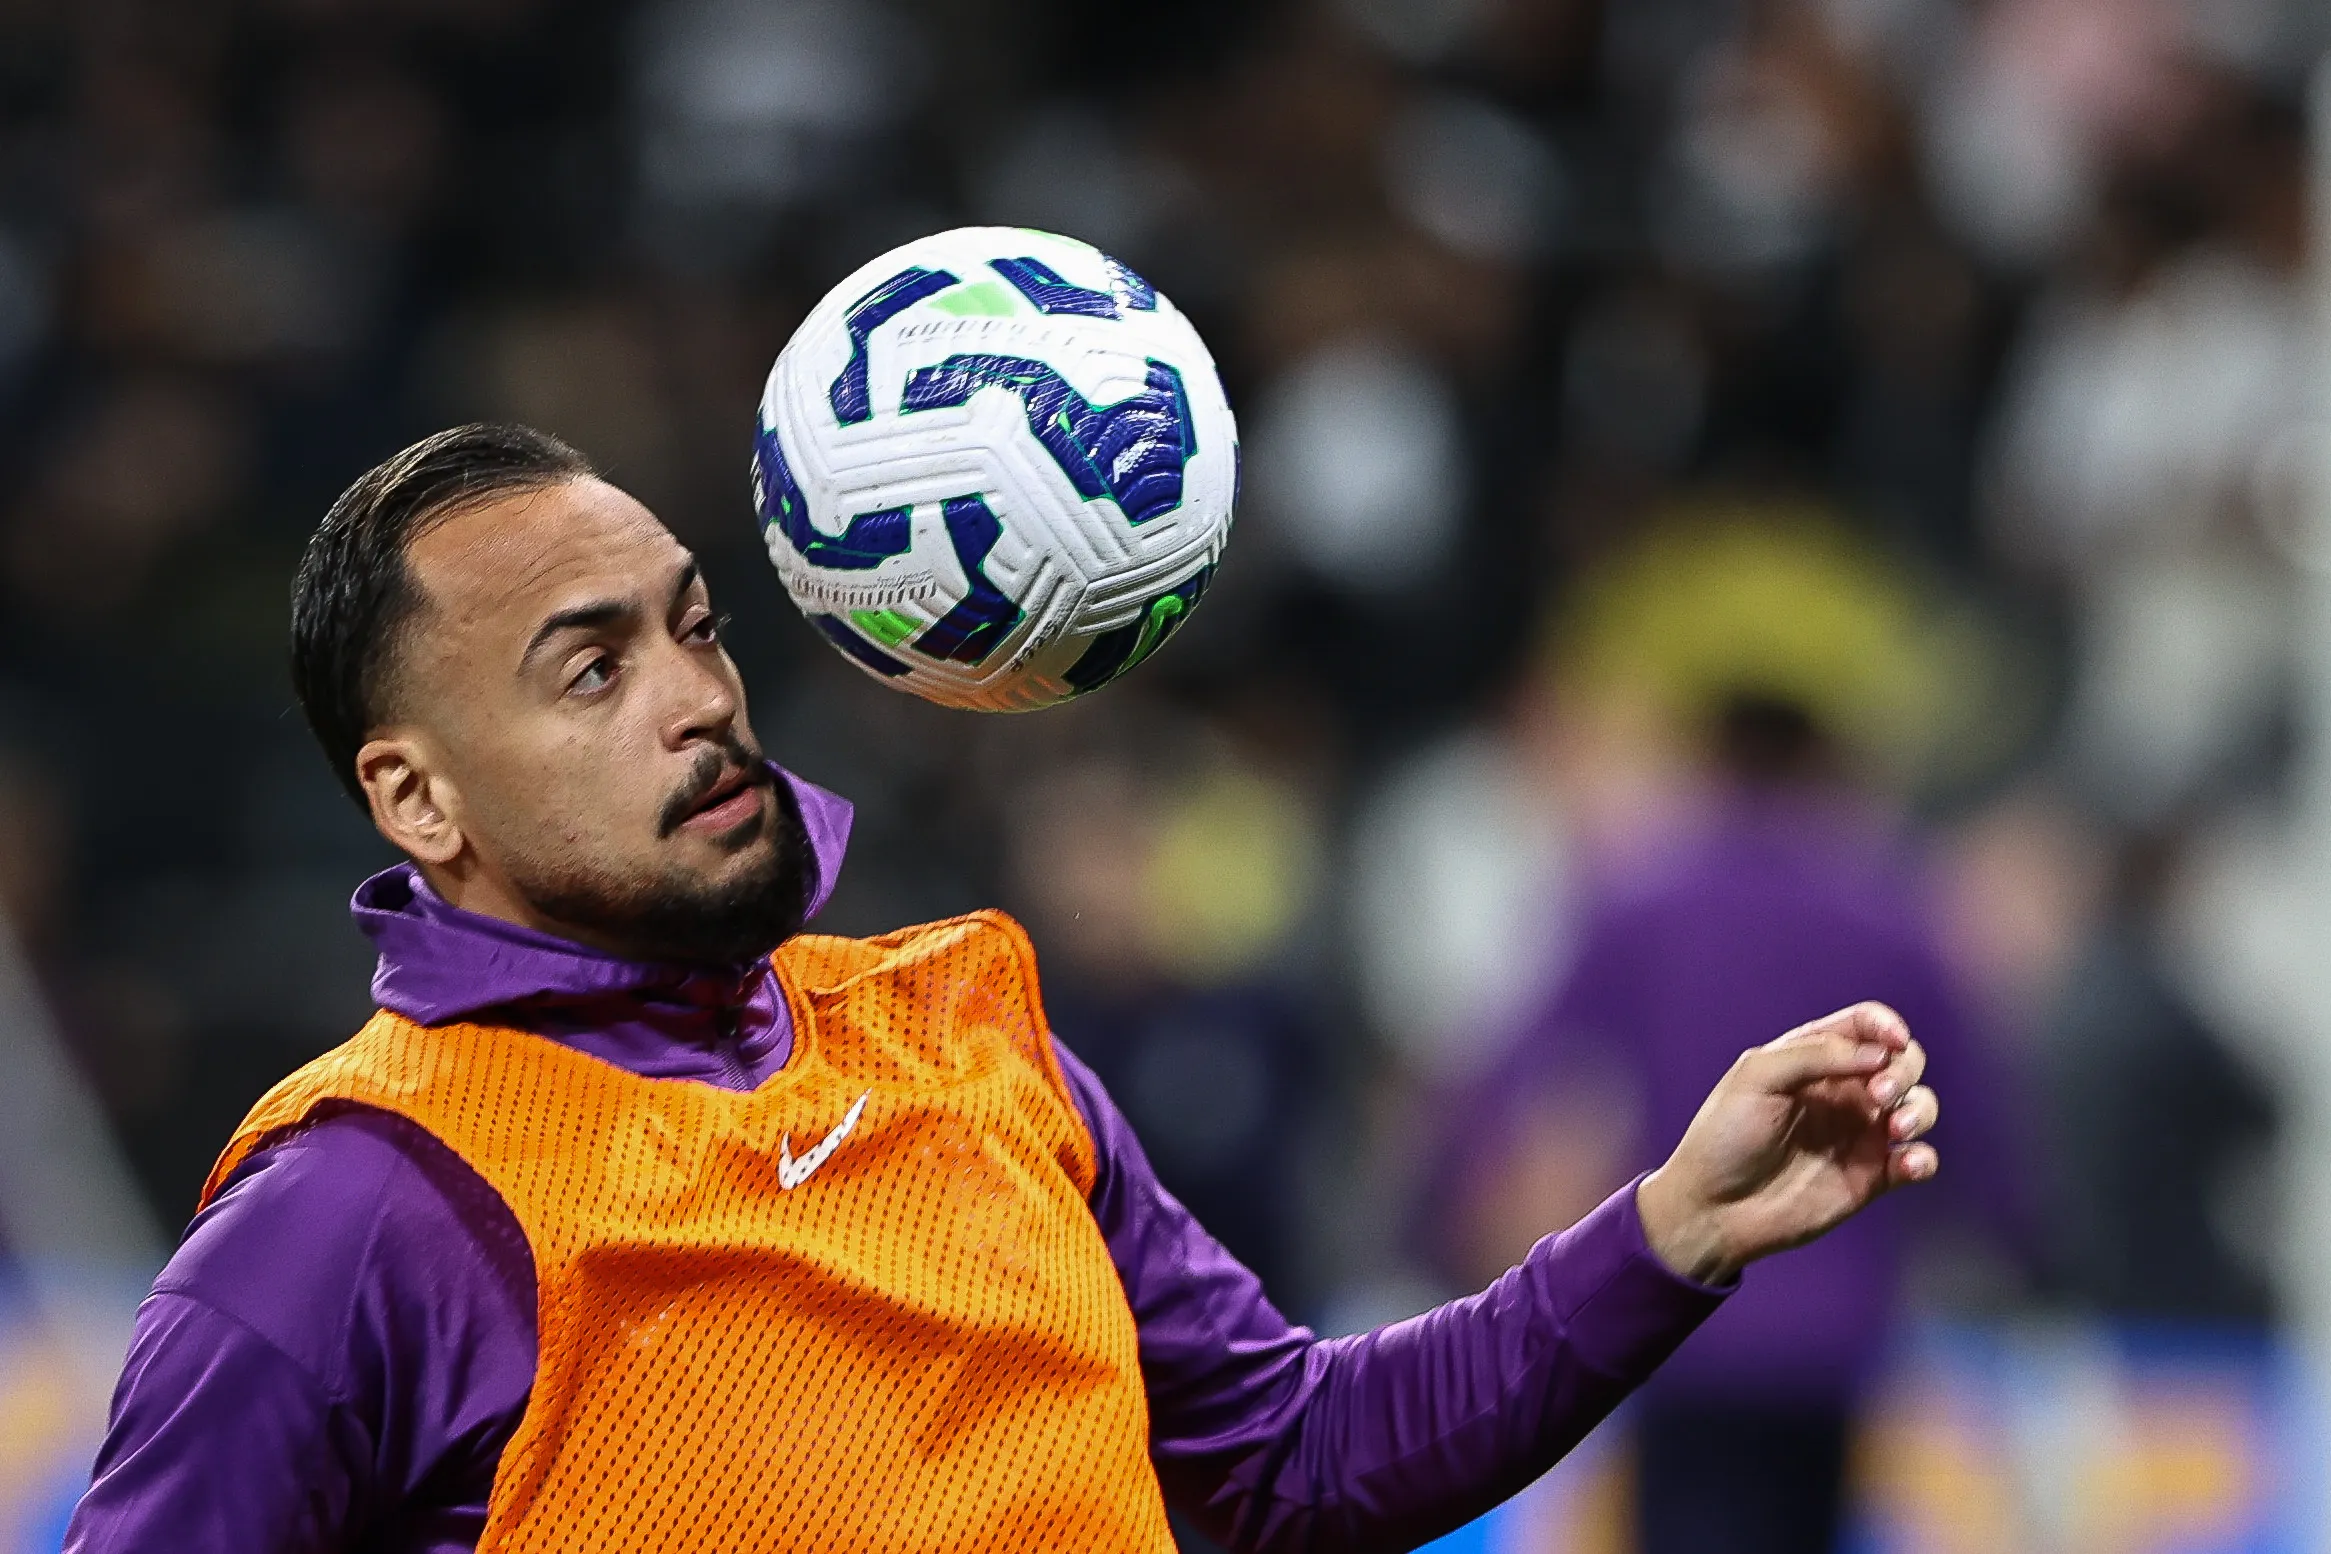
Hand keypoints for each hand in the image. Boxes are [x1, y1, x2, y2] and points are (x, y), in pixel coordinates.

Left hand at [1635, 1003, 1938, 1285]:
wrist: (1715, 1208)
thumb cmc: (1724, 1137)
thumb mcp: (1756, 1077)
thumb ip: (1814, 1055)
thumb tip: (1877, 1053)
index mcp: (1812, 1059)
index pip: (1864, 1026)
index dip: (1887, 1025)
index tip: (1894, 1040)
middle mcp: (1842, 1091)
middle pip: (1902, 1062)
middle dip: (1903, 1071)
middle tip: (1878, 1095)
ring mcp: (1859, 1133)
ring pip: (1919, 1106)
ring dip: (1920, 1110)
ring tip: (1896, 1129)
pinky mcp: (1870, 1176)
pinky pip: (1917, 1160)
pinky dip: (1923, 1158)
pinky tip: (1907, 1163)